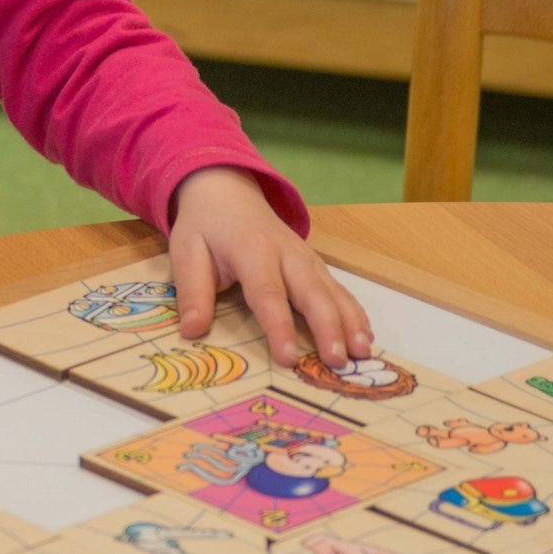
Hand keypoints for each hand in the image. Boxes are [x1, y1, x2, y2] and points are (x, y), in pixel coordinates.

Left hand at [168, 166, 372, 368]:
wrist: (227, 191)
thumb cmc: (205, 226)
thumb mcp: (187, 252)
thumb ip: (192, 291)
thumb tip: (192, 331)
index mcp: (252, 249)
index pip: (268, 293)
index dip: (280, 326)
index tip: (289, 357)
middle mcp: (286, 252)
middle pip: (312, 292)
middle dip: (328, 328)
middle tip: (337, 362)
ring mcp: (306, 257)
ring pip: (333, 291)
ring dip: (350, 323)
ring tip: (363, 354)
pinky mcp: (315, 263)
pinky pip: (339, 289)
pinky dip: (355, 312)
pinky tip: (366, 336)